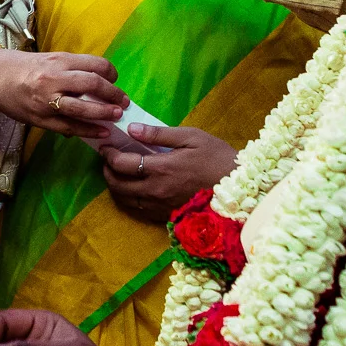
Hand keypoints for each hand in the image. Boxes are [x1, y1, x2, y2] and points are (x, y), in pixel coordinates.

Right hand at [0, 46, 125, 138]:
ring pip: (82, 108)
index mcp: (59, 60)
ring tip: (117, 116)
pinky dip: (88, 131)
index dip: (111, 73)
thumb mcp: (50, 60)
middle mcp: (54, 78)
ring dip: (104, 113)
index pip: (94, 64)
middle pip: (92, 84)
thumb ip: (72, 70)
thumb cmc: (25, 68)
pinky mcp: (41, 119)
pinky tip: (102, 133)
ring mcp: (47, 100)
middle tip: (123, 101)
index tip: (115, 79)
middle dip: (112, 94)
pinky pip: (69, 127)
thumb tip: (99, 83)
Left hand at [100, 126, 237, 222]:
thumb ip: (159, 135)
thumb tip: (132, 129)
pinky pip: (138, 211)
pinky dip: (129, 200)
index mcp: (161, 169)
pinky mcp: (167, 216)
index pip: (122, 164)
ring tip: (117, 174)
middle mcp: (156, 191)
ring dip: (115, 187)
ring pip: (125, 201)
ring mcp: (161, 206)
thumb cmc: (217, 158)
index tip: (107, 147)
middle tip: (108, 160)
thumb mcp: (191, 137)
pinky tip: (133, 190)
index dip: (109, 155)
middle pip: (118, 185)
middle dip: (107, 171)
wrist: (238, 187)